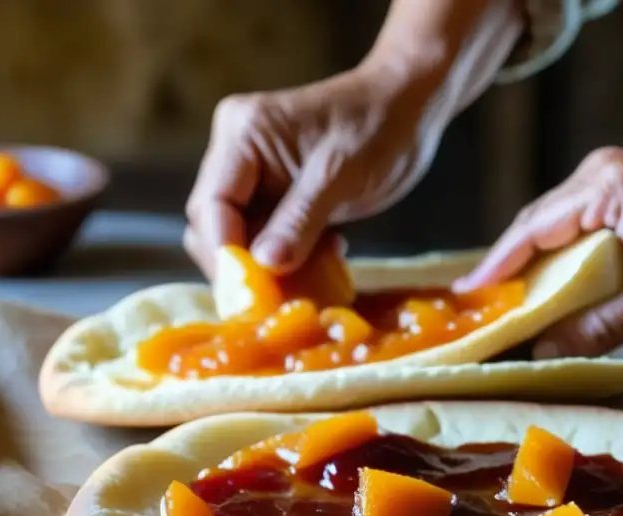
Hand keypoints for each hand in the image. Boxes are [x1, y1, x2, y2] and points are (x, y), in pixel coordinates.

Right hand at [183, 63, 445, 277]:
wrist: (410, 107)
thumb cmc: (379, 129)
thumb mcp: (339, 177)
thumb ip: (299, 220)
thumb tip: (265, 265)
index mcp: (242, 137)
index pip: (211, 207)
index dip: (225, 254)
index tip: (250, 295)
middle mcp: (238, 153)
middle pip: (216, 226)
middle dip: (242, 267)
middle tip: (276, 302)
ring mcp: (256, 174)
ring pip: (242, 236)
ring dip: (270, 268)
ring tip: (311, 281)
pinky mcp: (278, 193)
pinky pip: (269, 235)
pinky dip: (291, 257)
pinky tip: (329, 256)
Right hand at [455, 142, 622, 357]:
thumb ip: (607, 323)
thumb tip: (549, 350)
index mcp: (606, 190)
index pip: (529, 234)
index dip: (494, 273)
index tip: (465, 305)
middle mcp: (606, 176)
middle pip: (540, 231)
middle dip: (516, 277)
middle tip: (492, 322)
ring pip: (567, 232)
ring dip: (548, 274)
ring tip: (525, 317)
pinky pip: (594, 230)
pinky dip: (578, 264)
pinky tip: (576, 296)